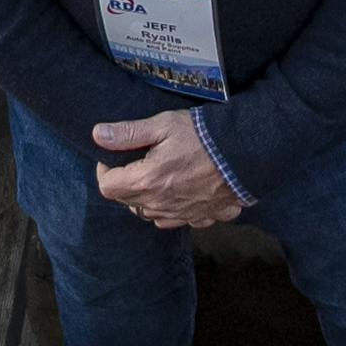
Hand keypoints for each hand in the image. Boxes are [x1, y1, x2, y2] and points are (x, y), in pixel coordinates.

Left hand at [88, 106, 241, 229]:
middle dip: (124, 183)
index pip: (107, 187)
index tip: (113, 157)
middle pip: (127, 202)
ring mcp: (182, 215)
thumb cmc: (203, 135)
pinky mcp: (202, 218)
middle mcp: (160, 205)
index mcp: (147, 182)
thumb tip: (97, 135)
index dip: (104, 170)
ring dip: (146, 198)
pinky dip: (173, 210)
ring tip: (158, 176)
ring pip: (150, 214)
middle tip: (137, 161)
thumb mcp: (164, 124)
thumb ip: (129, 133)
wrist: (248, 151)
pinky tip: (181, 192)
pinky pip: (177, 220)